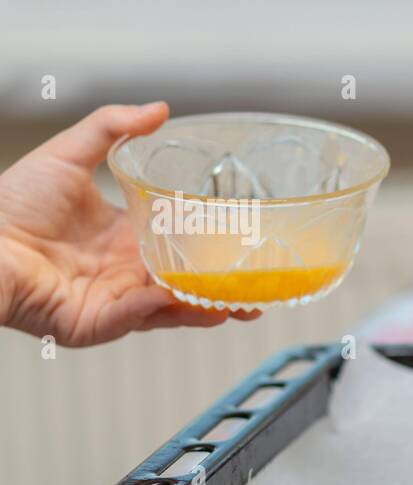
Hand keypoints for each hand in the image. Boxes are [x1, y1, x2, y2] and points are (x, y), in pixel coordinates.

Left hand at [0, 102, 258, 347]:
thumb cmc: (10, 204)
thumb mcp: (68, 154)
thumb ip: (113, 128)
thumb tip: (158, 108)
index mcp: (124, 238)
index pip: (179, 246)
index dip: (211, 247)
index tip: (243, 243)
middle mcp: (125, 272)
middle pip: (187, 284)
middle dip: (225, 288)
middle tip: (260, 285)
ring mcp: (116, 300)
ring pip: (174, 308)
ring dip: (209, 307)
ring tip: (243, 304)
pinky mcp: (100, 321)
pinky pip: (141, 316)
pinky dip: (166, 310)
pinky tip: (192, 302)